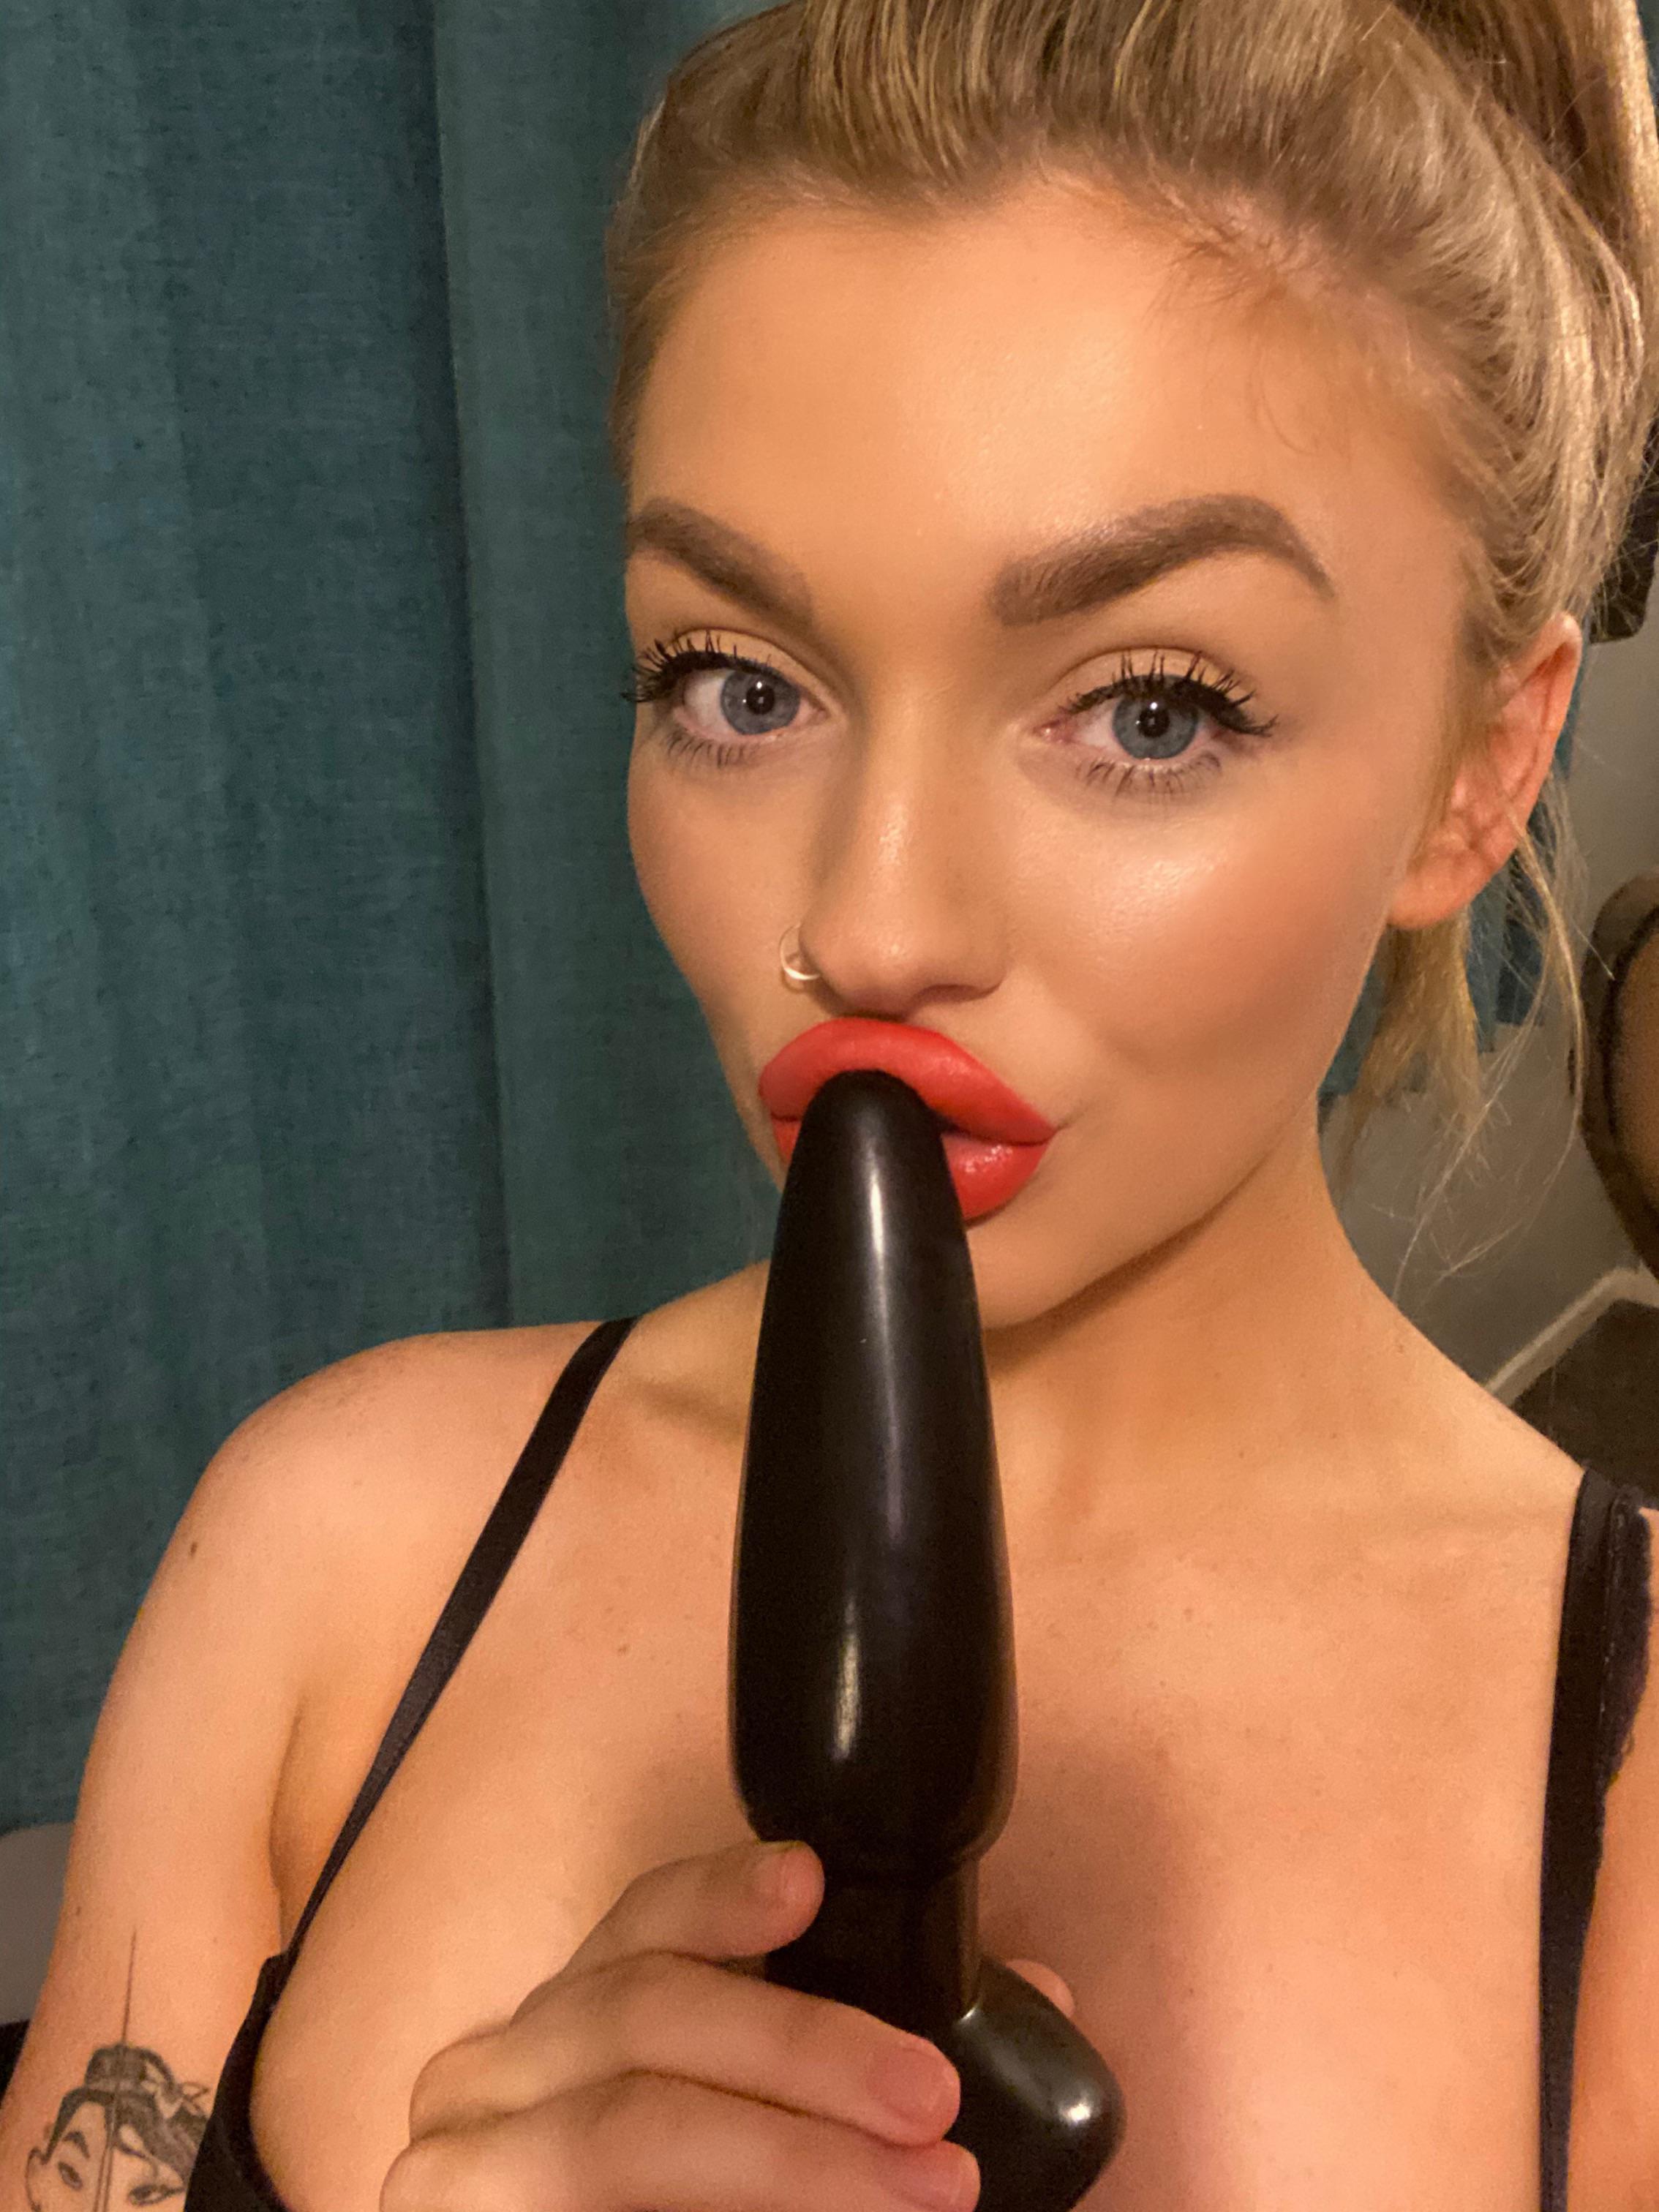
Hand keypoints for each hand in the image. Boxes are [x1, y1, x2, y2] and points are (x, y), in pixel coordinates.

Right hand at [381, 1839, 1000, 2211]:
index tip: (808, 1883)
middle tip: (930, 2100)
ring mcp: (458, 2163)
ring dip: (788, 2158)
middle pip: (644, 2016)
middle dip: (801, 2050)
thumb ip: (865, 2064)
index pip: (641, 1922)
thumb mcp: (765, 2122)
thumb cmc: (677, 2199)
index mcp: (571, 2019)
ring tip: (922, 2191)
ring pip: (626, 2127)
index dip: (722, 1893)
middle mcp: (495, 2071)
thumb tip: (1037, 1998)